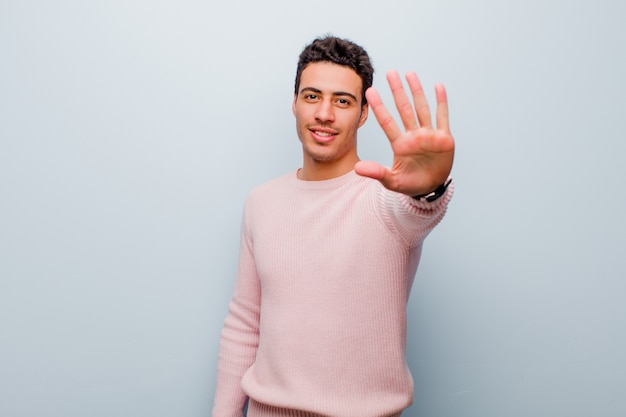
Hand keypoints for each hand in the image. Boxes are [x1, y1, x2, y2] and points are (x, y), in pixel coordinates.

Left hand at [355, 70, 454, 195]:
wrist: (430, 189)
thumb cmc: (410, 184)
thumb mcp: (392, 181)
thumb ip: (376, 173)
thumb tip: (356, 169)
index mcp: (400, 144)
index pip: (387, 122)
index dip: (379, 107)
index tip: (370, 92)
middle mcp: (413, 136)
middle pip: (404, 109)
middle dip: (397, 91)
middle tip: (390, 73)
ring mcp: (428, 135)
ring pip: (421, 108)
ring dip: (416, 91)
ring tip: (409, 74)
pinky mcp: (443, 138)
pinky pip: (442, 117)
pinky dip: (441, 102)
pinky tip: (437, 86)